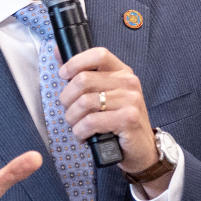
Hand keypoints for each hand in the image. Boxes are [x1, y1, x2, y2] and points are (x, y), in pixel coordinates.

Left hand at [58, 47, 164, 191]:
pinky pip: (91, 121)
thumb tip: (59, 52)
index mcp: (122, 72)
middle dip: (67, 99)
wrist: (142, 149)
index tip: (63, 75)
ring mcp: (130, 101)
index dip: (76, 62)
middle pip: (84, 79)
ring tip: (76, 126)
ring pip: (84, 102)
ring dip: (72, 118)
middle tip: (69, 111)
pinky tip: (83, 136)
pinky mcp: (128, 120)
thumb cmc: (119, 121)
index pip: (98, 54)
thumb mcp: (105, 94)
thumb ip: (84, 74)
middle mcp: (129, 83)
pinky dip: (80, 131)